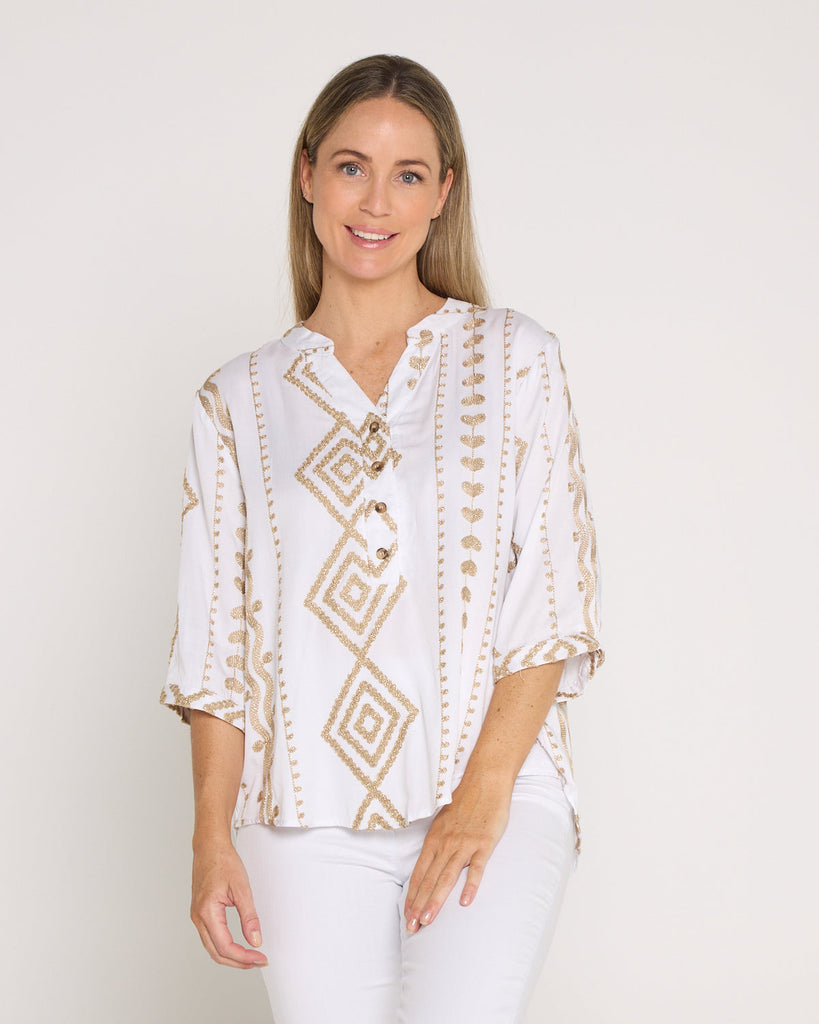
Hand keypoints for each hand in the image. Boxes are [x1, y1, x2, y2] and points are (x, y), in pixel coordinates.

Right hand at [190, 839, 267, 968]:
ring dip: (231, 956)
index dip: (244, 957)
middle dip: (238, 961)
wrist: (210, 847)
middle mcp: (198, 917)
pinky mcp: (199, 913)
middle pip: (216, 953)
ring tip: (251, 956)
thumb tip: (255, 940)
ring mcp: (196, 916)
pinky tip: (237, 945)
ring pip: (212, 947)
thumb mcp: (242, 888)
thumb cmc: (223, 861)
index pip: (225, 946)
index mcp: (207, 912)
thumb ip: (249, 916)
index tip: (260, 957)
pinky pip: (210, 938)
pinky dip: (224, 946)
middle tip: (258, 961)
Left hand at [403, 775, 511, 932]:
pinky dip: (470, 885)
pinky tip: (465, 902)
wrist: (485, 781)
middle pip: (429, 879)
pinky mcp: (484, 843)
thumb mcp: (444, 822)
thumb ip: (438, 843)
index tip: (406, 917)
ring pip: (447, 877)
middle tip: (412, 928)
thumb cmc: (465, 802)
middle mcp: (446, 843)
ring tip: (428, 920)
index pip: (419, 873)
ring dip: (436, 900)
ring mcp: (464, 844)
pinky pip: (476, 867)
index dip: (412, 896)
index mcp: (434, 839)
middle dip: (419, 906)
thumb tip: (430, 864)